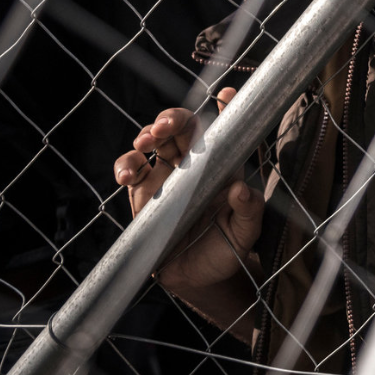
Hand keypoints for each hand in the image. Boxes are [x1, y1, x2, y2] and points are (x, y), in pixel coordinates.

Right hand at [113, 88, 263, 296]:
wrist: (198, 279)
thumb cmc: (228, 249)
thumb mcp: (246, 231)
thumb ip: (249, 211)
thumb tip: (241, 190)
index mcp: (224, 164)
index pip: (225, 129)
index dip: (226, 108)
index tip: (225, 95)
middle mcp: (195, 163)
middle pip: (183, 127)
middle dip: (173, 118)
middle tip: (166, 125)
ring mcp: (167, 174)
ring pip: (155, 140)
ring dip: (148, 134)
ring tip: (147, 141)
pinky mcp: (144, 191)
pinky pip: (131, 169)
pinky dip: (126, 165)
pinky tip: (127, 173)